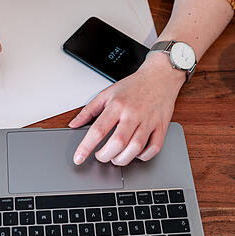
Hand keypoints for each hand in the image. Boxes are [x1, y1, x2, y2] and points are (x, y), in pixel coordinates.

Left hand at [69, 54, 184, 165]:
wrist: (160, 76)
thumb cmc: (133, 86)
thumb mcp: (106, 93)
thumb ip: (88, 110)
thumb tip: (73, 125)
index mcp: (117, 105)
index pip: (98, 130)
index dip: (86, 147)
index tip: (78, 158)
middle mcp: (133, 113)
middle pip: (118, 142)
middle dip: (105, 156)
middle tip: (101, 156)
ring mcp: (149, 121)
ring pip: (136, 148)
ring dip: (122, 159)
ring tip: (116, 157)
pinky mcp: (161, 126)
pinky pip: (154, 148)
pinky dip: (143, 156)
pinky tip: (135, 153)